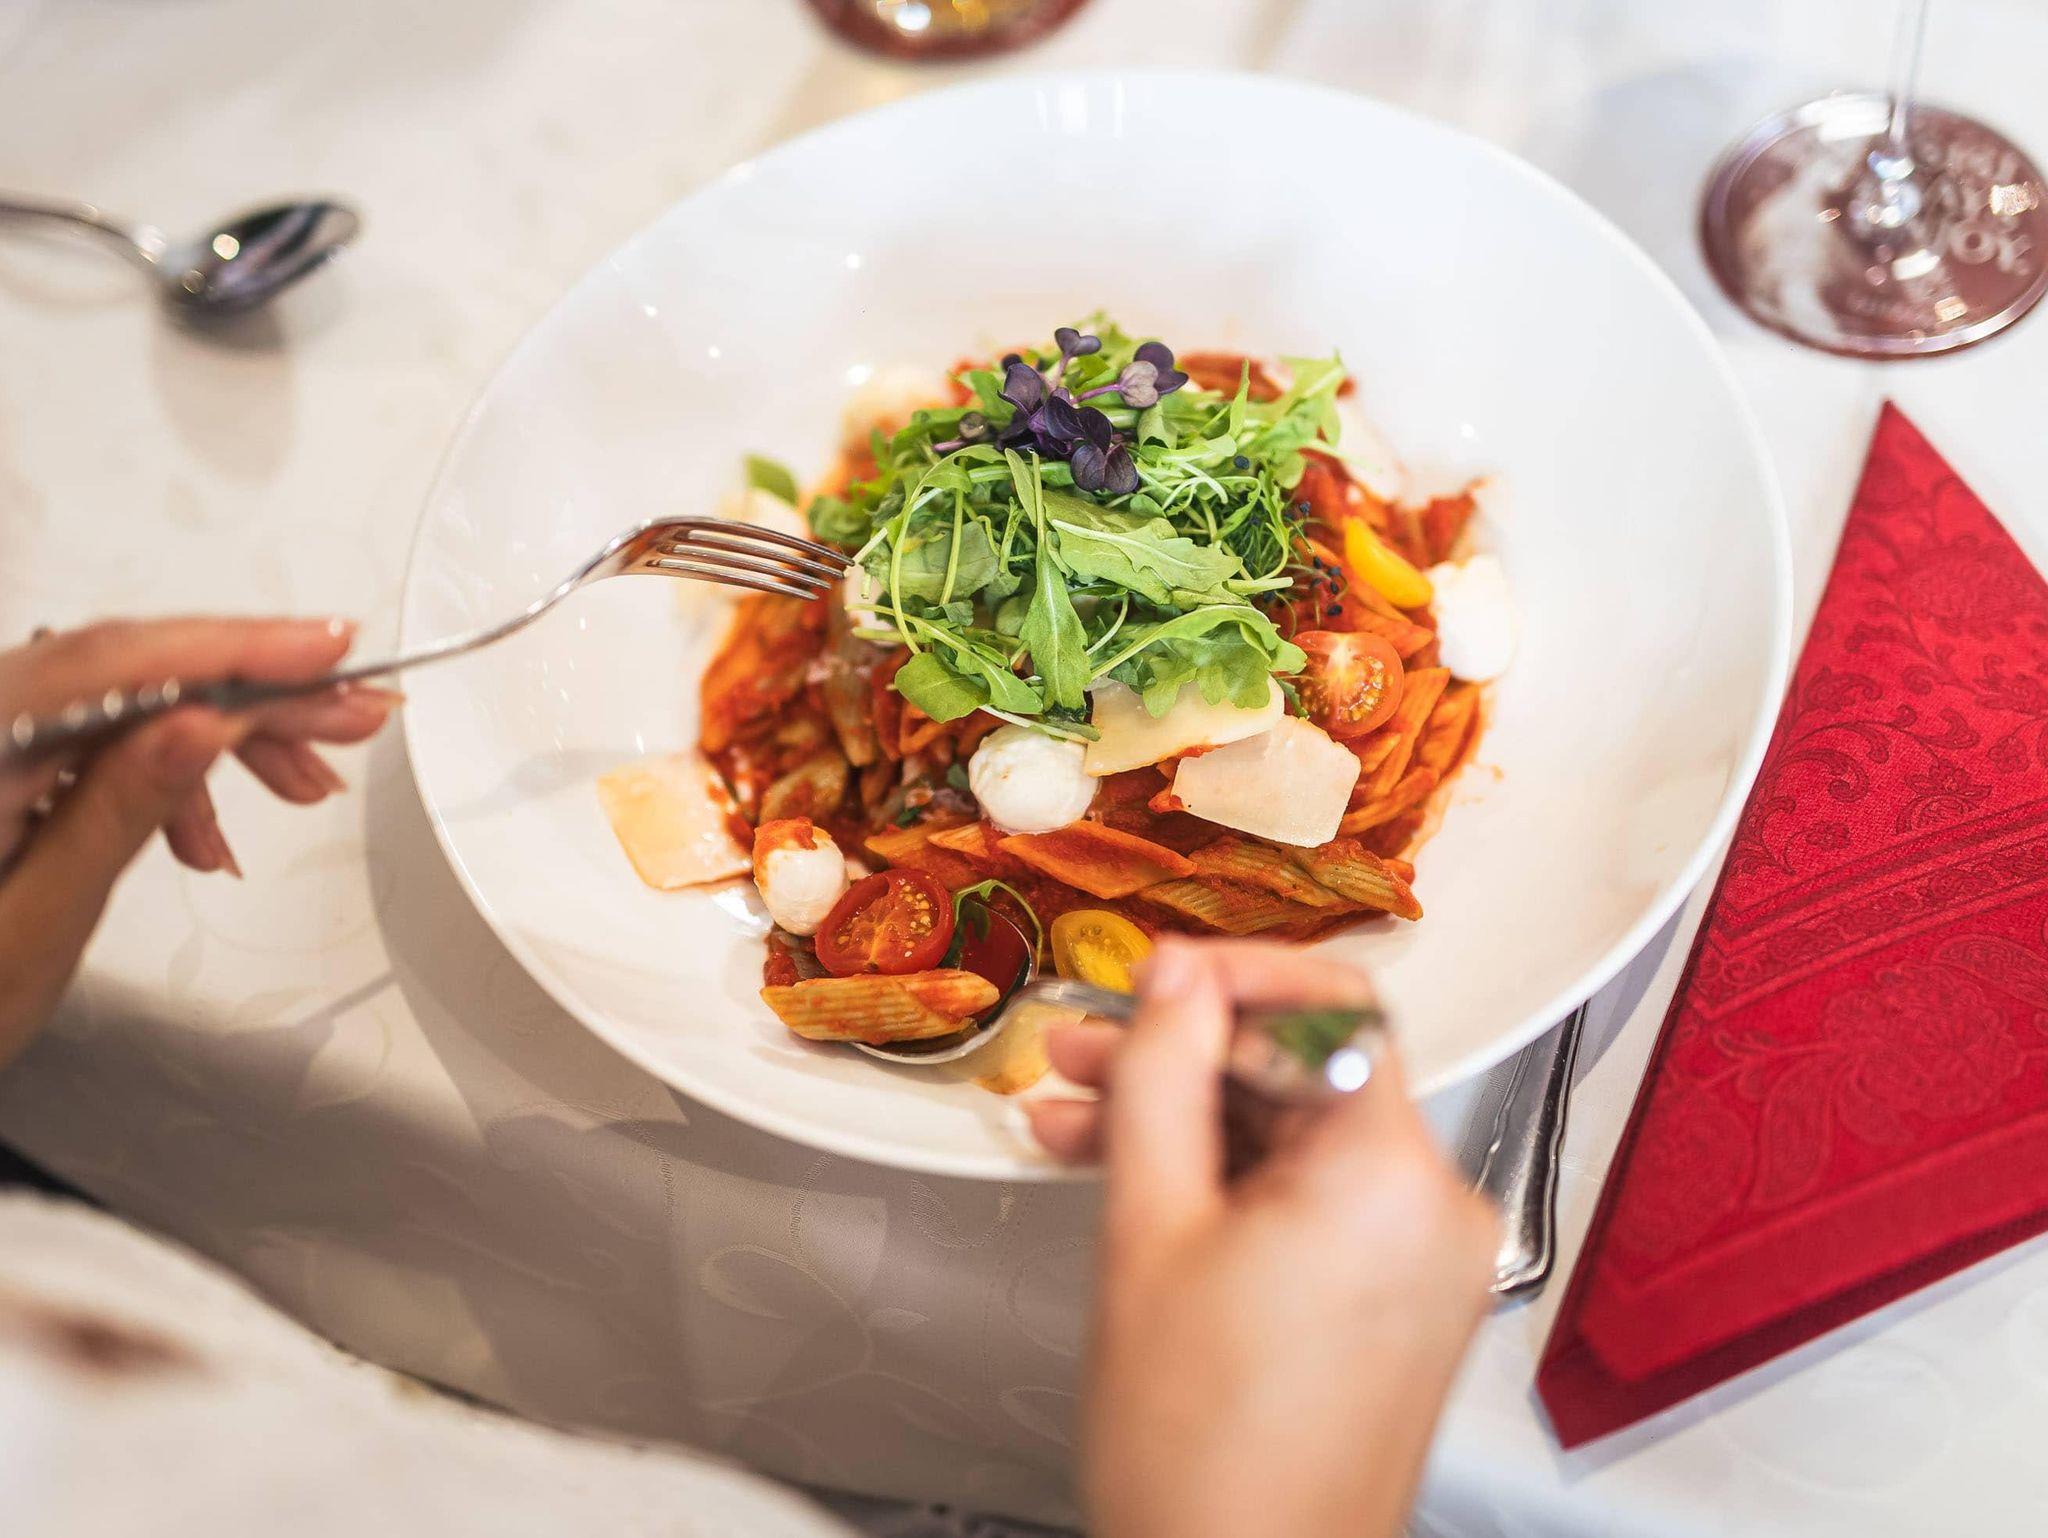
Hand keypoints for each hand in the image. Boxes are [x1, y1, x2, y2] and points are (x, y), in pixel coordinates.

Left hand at [0, 617, 398, 1068]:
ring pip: (131, 698)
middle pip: (132, 671)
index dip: (229, 646)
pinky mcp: (10, 755)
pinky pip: (106, 730)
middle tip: (353, 716)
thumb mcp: (34, 924)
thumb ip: (114, 813)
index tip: (325, 650)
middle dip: (256, 693)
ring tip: (302, 783)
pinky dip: (175, 767)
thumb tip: (199, 727)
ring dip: (226, 736)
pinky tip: (209, 828)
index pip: (110, 664)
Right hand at [1026, 939, 1498, 1537]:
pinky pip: (1311, 1201)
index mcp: (1391, 1178)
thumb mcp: (1149, 1229)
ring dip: (1188, 1121)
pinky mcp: (1396, 1302)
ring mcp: (1421, 1262)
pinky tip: (1134, 1183)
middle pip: (1307, 1073)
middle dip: (1183, 1058)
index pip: (1331, 1006)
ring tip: (1078, 1119)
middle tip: (1086, 1052)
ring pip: (1297, 1138)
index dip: (1229, 977)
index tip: (1155, 980)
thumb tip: (1175, 980)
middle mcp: (1432, 1212)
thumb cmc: (1205, 1460)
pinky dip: (1227, 1185)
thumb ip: (1160, 1077)